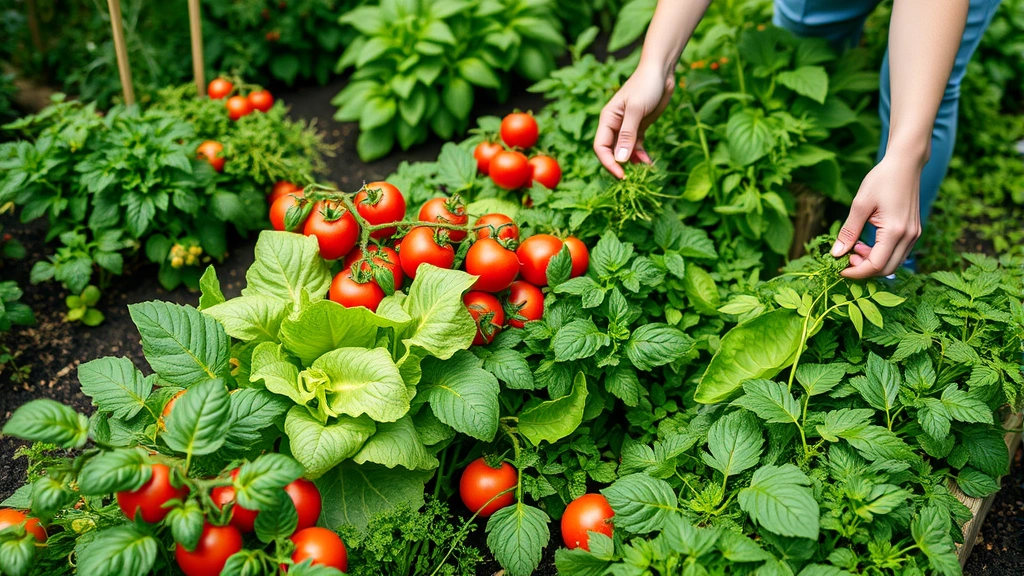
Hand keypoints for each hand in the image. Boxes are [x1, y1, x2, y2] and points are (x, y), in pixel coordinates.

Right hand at [594, 65, 675, 177]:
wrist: (661, 73)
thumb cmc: (646, 86)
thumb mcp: (636, 110)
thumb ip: (627, 135)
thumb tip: (619, 159)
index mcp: (608, 119)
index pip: (601, 146)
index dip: (608, 162)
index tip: (621, 174)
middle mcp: (614, 125)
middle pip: (611, 151)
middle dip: (621, 165)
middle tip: (633, 178)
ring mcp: (627, 128)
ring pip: (624, 151)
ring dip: (632, 162)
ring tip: (644, 171)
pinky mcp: (639, 128)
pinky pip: (636, 147)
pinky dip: (641, 156)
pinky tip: (648, 163)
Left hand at [830, 155, 923, 277]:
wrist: (905, 164)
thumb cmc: (881, 180)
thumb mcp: (860, 205)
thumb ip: (849, 232)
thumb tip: (836, 254)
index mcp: (895, 231)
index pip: (875, 265)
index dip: (856, 272)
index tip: (839, 268)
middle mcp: (909, 236)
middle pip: (886, 269)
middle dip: (864, 269)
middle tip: (846, 257)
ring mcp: (914, 235)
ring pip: (893, 263)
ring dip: (872, 262)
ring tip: (856, 247)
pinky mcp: (913, 231)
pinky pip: (898, 253)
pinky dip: (881, 254)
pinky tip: (867, 243)